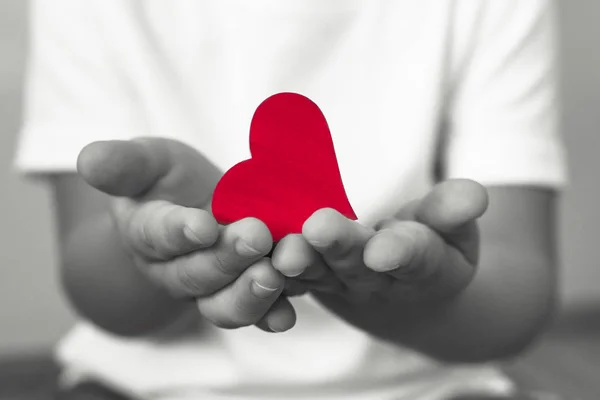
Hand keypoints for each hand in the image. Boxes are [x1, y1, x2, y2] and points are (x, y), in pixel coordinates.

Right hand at [77, 138, 294, 332]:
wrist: (197, 205)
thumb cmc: (168, 180)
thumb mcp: (148, 161)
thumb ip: (123, 163)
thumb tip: (88, 158)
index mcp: (147, 234)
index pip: (156, 235)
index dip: (178, 232)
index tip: (201, 225)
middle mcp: (176, 270)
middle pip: (197, 274)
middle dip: (226, 258)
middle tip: (255, 236)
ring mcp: (213, 286)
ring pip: (224, 304)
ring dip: (249, 294)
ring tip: (273, 275)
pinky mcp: (245, 292)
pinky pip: (256, 312)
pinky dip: (271, 314)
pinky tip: (287, 314)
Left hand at [273, 179, 487, 305]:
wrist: (401, 291)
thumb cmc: (433, 247)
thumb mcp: (453, 230)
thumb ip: (455, 212)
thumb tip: (476, 195)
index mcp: (422, 267)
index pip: (415, 259)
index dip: (402, 252)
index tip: (386, 248)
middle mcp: (376, 280)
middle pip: (355, 265)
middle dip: (338, 247)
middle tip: (318, 228)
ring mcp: (339, 282)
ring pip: (316, 272)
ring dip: (298, 261)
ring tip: (281, 248)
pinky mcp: (311, 277)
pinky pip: (288, 273)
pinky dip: (268, 263)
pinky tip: (250, 242)